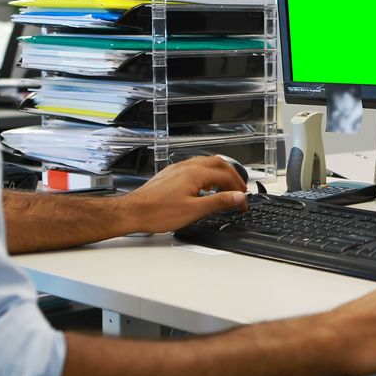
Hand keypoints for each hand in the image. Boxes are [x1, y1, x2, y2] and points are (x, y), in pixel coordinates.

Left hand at [119, 156, 247, 232]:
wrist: (133, 212)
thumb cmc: (157, 212)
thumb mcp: (194, 211)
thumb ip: (219, 202)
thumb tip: (238, 197)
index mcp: (196, 173)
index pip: (226, 176)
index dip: (238, 189)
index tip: (242, 203)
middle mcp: (187, 166)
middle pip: (219, 163)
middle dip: (233, 176)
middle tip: (240, 190)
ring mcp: (178, 168)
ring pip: (206, 163)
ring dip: (221, 173)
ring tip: (226, 188)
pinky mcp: (171, 174)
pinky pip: (195, 167)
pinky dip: (207, 174)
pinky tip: (204, 187)